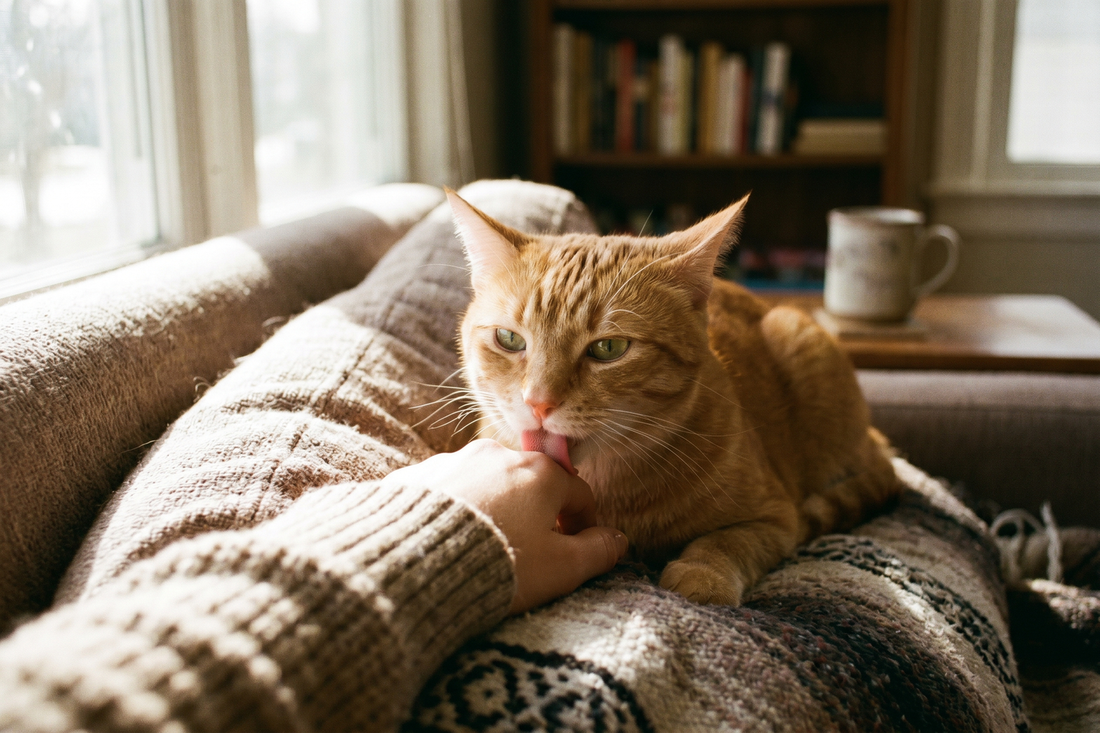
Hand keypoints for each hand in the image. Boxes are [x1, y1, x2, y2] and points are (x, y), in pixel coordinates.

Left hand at [383, 440, 627, 613]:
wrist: (415, 564)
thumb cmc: (499, 565)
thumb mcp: (561, 568)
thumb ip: (597, 552)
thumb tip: (617, 541)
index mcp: (540, 474)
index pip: (578, 495)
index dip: (585, 525)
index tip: (578, 550)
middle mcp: (498, 455)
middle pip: (531, 485)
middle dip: (537, 515)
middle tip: (530, 553)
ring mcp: (454, 461)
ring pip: (488, 484)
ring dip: (494, 509)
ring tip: (484, 546)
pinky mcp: (417, 475)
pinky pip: (448, 490)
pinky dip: (456, 509)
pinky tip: (448, 539)